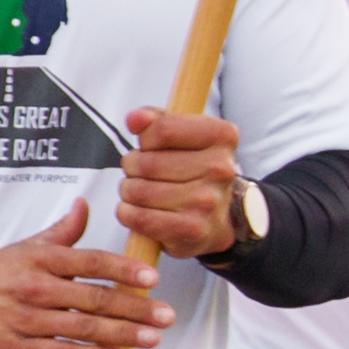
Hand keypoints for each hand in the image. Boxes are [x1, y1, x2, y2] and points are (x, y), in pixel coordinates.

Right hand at [0, 219, 170, 348]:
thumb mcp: (24, 248)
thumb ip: (60, 232)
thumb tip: (84, 204)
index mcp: (40, 259)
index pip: (90, 261)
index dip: (123, 270)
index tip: (152, 278)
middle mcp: (36, 288)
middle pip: (95, 299)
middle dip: (136, 308)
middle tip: (167, 316)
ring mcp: (26, 320)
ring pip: (83, 328)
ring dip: (123, 335)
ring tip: (152, 339)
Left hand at [112, 102, 250, 261]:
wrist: (215, 219)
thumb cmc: (191, 171)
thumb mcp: (180, 136)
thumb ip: (155, 119)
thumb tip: (134, 119)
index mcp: (222, 136)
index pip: (164, 129)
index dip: (145, 139)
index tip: (148, 146)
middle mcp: (221, 168)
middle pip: (147, 162)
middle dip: (132, 166)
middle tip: (138, 171)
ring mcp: (208, 201)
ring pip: (139, 190)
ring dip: (128, 190)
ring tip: (138, 191)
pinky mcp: (192, 229)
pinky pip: (140, 218)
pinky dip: (127, 213)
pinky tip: (134, 210)